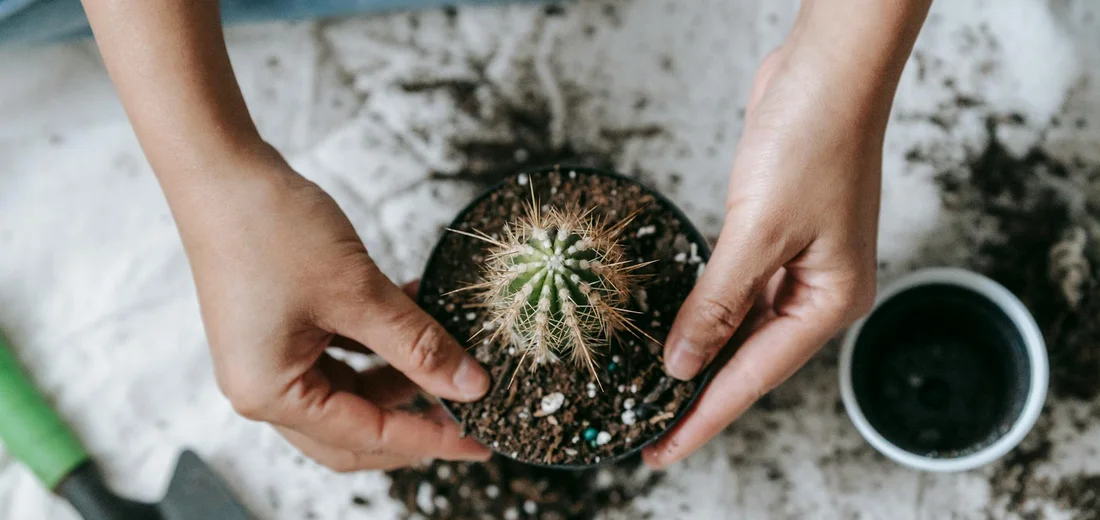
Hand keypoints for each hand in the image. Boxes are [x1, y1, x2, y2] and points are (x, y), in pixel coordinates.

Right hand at [176, 145, 490, 470]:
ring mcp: (267, 359)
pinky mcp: (277, 330)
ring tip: (447, 352)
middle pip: (353, 431)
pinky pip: (339, 355)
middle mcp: (262, 387)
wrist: (221, 168)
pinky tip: (414, 314)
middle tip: (467, 416)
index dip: (429, 439)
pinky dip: (378, 345)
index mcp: (271, 394)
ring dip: (399, 377)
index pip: (366, 437)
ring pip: (350, 392)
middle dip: (412, 423)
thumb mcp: (358, 292)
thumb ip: (419, 345)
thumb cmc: (270, 228)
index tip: (478, 440)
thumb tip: (470, 385)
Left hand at [643, 20, 912, 466]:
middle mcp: (819, 289)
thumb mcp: (757, 231)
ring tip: (655, 391)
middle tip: (648, 430)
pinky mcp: (775, 235)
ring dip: (700, 354)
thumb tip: (683, 361)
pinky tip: (680, 329)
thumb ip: (717, 302)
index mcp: (830, 300)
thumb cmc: (813, 138)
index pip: (753, 376)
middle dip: (698, 394)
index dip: (703, 417)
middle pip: (749, 358)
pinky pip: (735, 290)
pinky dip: (707, 311)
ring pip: (741, 326)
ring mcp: (799, 262)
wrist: (825, 69)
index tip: (663, 451)